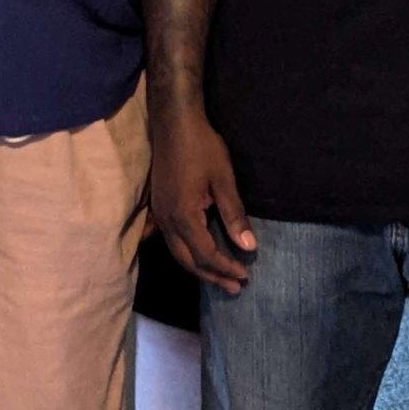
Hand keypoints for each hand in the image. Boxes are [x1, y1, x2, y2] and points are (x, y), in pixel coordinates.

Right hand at [149, 100, 256, 291]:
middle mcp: (167, 221)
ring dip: (199, 267)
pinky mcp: (158, 207)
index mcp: (183, 217)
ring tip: (220, 277)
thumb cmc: (202, 147)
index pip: (206, 254)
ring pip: (177, 252)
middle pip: (188, 260)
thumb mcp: (223, 180)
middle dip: (212, 275)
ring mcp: (159, 214)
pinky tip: (197, 255)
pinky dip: (187, 253)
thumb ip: (234, 215)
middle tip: (235, 287)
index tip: (245, 275)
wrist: (174, 122)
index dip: (226, 267)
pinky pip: (171, 240)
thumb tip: (249, 247)